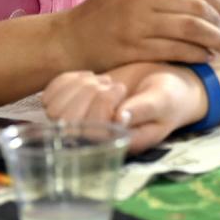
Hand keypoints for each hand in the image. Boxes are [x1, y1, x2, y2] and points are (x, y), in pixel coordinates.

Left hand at [43, 63, 204, 152]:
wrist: (163, 84)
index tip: (121, 90)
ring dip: (78, 86)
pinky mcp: (73, 103)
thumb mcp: (162, 101)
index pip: (90, 133)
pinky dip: (67, 80)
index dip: (100, 106)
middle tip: (112, 84)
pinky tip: (90, 76)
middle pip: (66, 121)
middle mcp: (95, 137)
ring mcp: (81, 121)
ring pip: (54, 108)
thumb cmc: (168, 96)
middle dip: (87, 94)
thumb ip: (143, 110)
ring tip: (103, 80)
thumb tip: (120, 118)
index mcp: (118, 143)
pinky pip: (50, 95)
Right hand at [57, 0, 219, 70]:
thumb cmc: (108, 13)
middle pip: (195, 7)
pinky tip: (204, 58)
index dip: (219, 1)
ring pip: (189, 29)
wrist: (70, 39)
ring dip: (213, 40)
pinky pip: (176, 50)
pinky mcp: (133, 46)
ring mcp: (135, 19)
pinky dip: (196, 54)